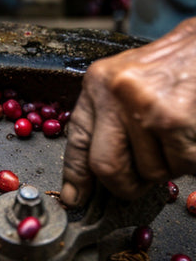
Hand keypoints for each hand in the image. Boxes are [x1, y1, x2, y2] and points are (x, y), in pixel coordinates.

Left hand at [60, 17, 195, 206]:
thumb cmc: (177, 63)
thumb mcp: (129, 80)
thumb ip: (110, 119)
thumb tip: (94, 172)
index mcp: (99, 82)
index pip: (78, 140)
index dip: (76, 175)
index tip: (76, 197)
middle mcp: (115, 93)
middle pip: (107, 166)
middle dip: (126, 185)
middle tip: (141, 183)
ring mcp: (144, 108)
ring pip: (151, 171)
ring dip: (170, 165)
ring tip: (179, 133)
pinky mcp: (173, 121)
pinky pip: (181, 166)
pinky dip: (192, 160)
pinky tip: (194, 132)